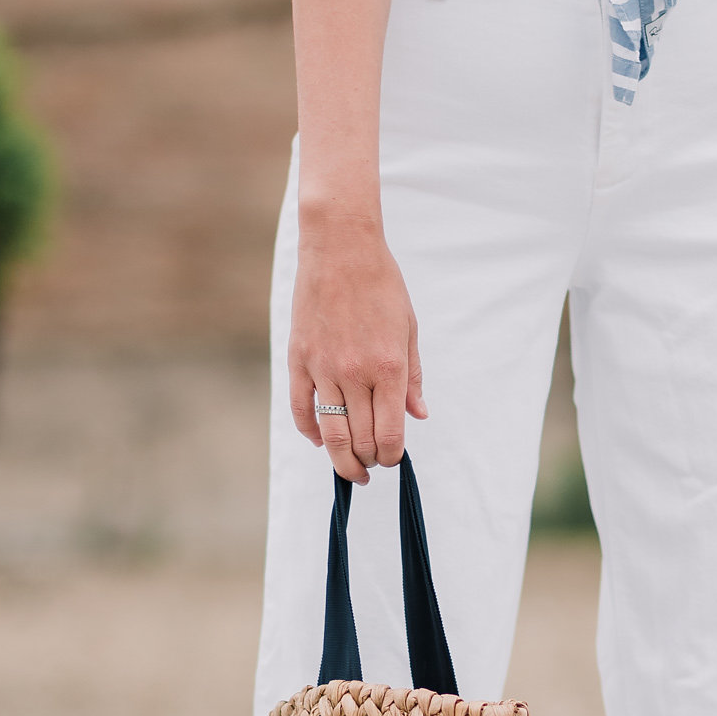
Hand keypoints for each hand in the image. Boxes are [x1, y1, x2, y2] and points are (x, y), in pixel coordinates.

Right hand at [288, 213, 426, 481]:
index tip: (393, 459)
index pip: (390, 433)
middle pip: (361, 439)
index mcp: (388, 367)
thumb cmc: (381, 285)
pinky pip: (300, 408)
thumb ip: (412, 377)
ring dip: (341, 458)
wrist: (340, 248)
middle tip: (373, 465)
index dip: (392, 455)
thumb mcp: (408, 329)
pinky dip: (310, 431)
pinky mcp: (298, 359)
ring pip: (330, 432)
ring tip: (351, 467)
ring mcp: (323, 367)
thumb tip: (418, 416)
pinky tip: (321, 440)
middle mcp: (355, 373)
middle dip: (370, 460)